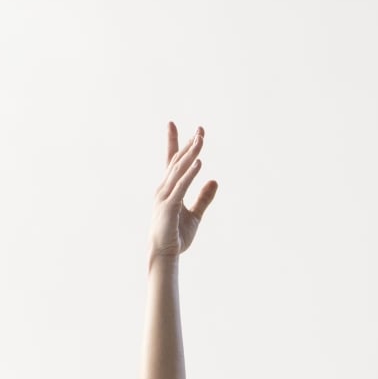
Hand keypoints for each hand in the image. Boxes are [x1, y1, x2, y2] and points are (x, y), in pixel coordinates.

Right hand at [149, 122, 218, 259]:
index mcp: (168, 189)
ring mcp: (165, 196)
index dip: (174, 142)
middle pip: (177, 161)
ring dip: (191, 154)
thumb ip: (204, 198)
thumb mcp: (195, 215)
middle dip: (188, 144)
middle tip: (201, 129)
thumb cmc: (176, 236)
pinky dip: (190, 174)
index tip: (172, 124)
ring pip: (179, 170)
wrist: (163, 254)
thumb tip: (215, 180)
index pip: (171, 161)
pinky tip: (199, 162)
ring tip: (201, 139)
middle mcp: (163, 189)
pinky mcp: (169, 206)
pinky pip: (181, 187)